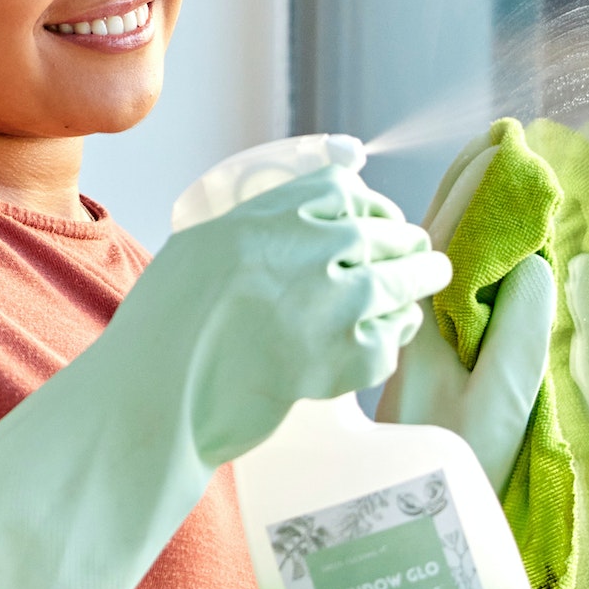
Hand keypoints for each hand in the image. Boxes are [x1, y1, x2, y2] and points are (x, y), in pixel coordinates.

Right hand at [150, 164, 451, 462]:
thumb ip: (259, 226)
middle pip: (384, 230)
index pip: (345, 190)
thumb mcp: (203, 248)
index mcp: (266, 215)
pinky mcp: (345, 357)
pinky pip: (391, 337)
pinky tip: (385, 337)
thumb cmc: (168, 330)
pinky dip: (391, 337)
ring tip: (431, 276)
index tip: (376, 218)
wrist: (156, 398)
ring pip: (404, 277)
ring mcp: (333, 302)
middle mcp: (307, 247)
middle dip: (404, 241)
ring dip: (422, 277)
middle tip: (418, 250)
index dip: (369, 205)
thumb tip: (311, 214)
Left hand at [378, 133, 555, 489]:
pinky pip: (439, 298)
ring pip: (434, 270)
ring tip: (493, 183)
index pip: (448, 238)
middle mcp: (409, 328)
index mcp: (422, 327)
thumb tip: (530, 266)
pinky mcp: (420, 372)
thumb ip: (518, 334)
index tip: (503, 146)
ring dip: (465, 224)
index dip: (476, 191)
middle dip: (467, 195)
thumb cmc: (455, 477)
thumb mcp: (498, 408)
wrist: (402, 539)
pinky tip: (484, 259)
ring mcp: (412, 348)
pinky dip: (464, 265)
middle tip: (501, 147)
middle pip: (434, 243)